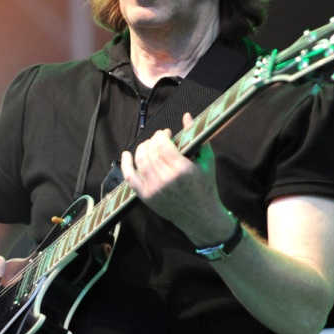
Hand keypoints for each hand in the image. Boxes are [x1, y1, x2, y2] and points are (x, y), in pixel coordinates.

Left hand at [120, 113, 228, 245]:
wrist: (200, 217)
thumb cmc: (206, 186)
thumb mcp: (207, 160)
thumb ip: (196, 137)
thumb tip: (186, 116)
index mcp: (183, 169)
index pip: (163, 144)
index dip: (162, 135)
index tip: (166, 133)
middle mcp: (166, 179)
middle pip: (151, 151)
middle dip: (153, 140)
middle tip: (159, 139)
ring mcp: (154, 189)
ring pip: (140, 161)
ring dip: (142, 148)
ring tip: (149, 145)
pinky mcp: (146, 197)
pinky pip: (130, 178)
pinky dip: (126, 164)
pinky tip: (126, 154)